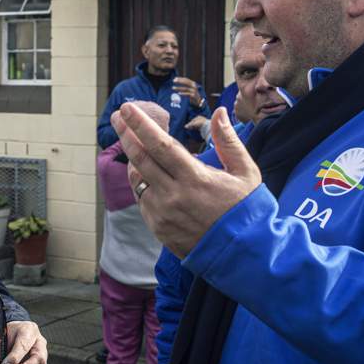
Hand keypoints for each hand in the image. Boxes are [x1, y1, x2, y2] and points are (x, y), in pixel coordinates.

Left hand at [112, 104, 261, 256]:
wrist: (242, 255)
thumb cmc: (246, 210)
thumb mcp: (246, 173)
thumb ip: (229, 141)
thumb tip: (219, 112)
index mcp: (196, 179)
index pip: (160, 145)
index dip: (140, 125)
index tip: (127, 108)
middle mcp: (174, 196)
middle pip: (140, 159)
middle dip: (126, 134)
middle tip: (118, 116)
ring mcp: (163, 214)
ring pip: (138, 179)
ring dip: (132, 159)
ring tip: (132, 142)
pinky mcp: (158, 228)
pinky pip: (142, 199)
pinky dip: (141, 182)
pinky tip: (145, 173)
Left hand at [172, 76, 202, 107]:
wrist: (199, 100)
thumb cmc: (192, 93)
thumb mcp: (190, 88)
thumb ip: (185, 84)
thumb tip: (177, 80)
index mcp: (193, 83)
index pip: (186, 79)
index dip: (180, 78)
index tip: (174, 78)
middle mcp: (194, 86)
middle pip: (186, 82)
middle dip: (179, 81)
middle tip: (173, 81)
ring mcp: (194, 91)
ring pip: (185, 88)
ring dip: (178, 88)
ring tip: (173, 88)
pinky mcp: (193, 95)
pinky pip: (187, 94)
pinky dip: (182, 93)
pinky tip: (178, 93)